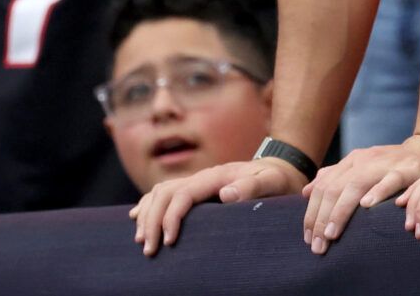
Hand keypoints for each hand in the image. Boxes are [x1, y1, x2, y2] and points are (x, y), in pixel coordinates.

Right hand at [130, 156, 306, 255]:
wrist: (282, 169)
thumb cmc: (279, 179)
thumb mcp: (273, 181)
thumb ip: (253, 186)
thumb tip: (226, 194)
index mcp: (217, 175)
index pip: (183, 193)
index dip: (172, 217)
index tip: (169, 242)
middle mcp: (203, 176)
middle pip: (165, 193)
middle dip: (152, 220)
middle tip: (149, 249)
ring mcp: (198, 181)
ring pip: (160, 192)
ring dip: (147, 214)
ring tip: (142, 240)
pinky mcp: (197, 188)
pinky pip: (164, 193)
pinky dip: (148, 204)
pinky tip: (137, 217)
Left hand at [301, 134, 419, 253]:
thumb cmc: (394, 165)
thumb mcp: (363, 168)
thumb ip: (336, 177)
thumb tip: (306, 191)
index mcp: (354, 160)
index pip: (324, 187)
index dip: (312, 213)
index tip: (309, 239)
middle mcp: (367, 158)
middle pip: (335, 188)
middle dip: (322, 219)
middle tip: (318, 245)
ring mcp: (387, 162)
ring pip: (355, 184)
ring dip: (341, 211)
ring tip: (332, 233)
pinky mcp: (409, 168)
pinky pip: (391, 179)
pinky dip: (378, 191)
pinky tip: (366, 205)